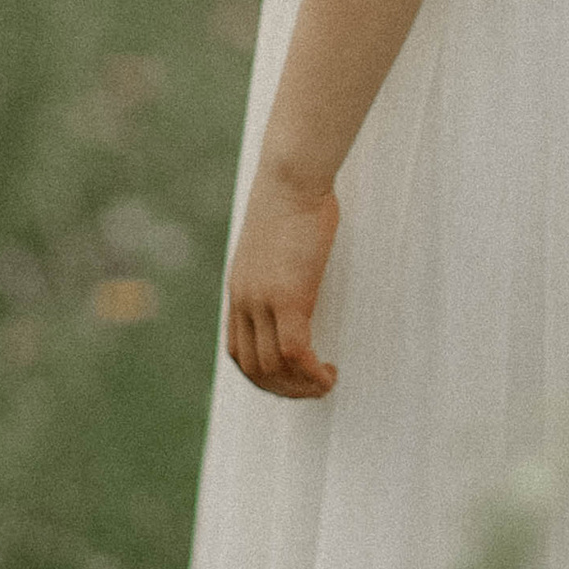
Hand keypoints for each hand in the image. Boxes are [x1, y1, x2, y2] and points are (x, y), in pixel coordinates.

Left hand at [225, 173, 340, 399]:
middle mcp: (245, 301)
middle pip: (253, 368)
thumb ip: (277, 267)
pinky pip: (297, 352)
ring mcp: (263, 301)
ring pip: (274, 367)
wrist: (292, 178)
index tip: (292, 378)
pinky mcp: (288, 296)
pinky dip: (312, 373)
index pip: (238, 353)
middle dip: (283, 389)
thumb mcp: (276, 242)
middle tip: (313, 390)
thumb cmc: (293, 200)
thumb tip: (294, 273)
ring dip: (301, 386)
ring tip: (326, 383)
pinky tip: (329, 374)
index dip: (264, 376)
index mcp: (239, 291)